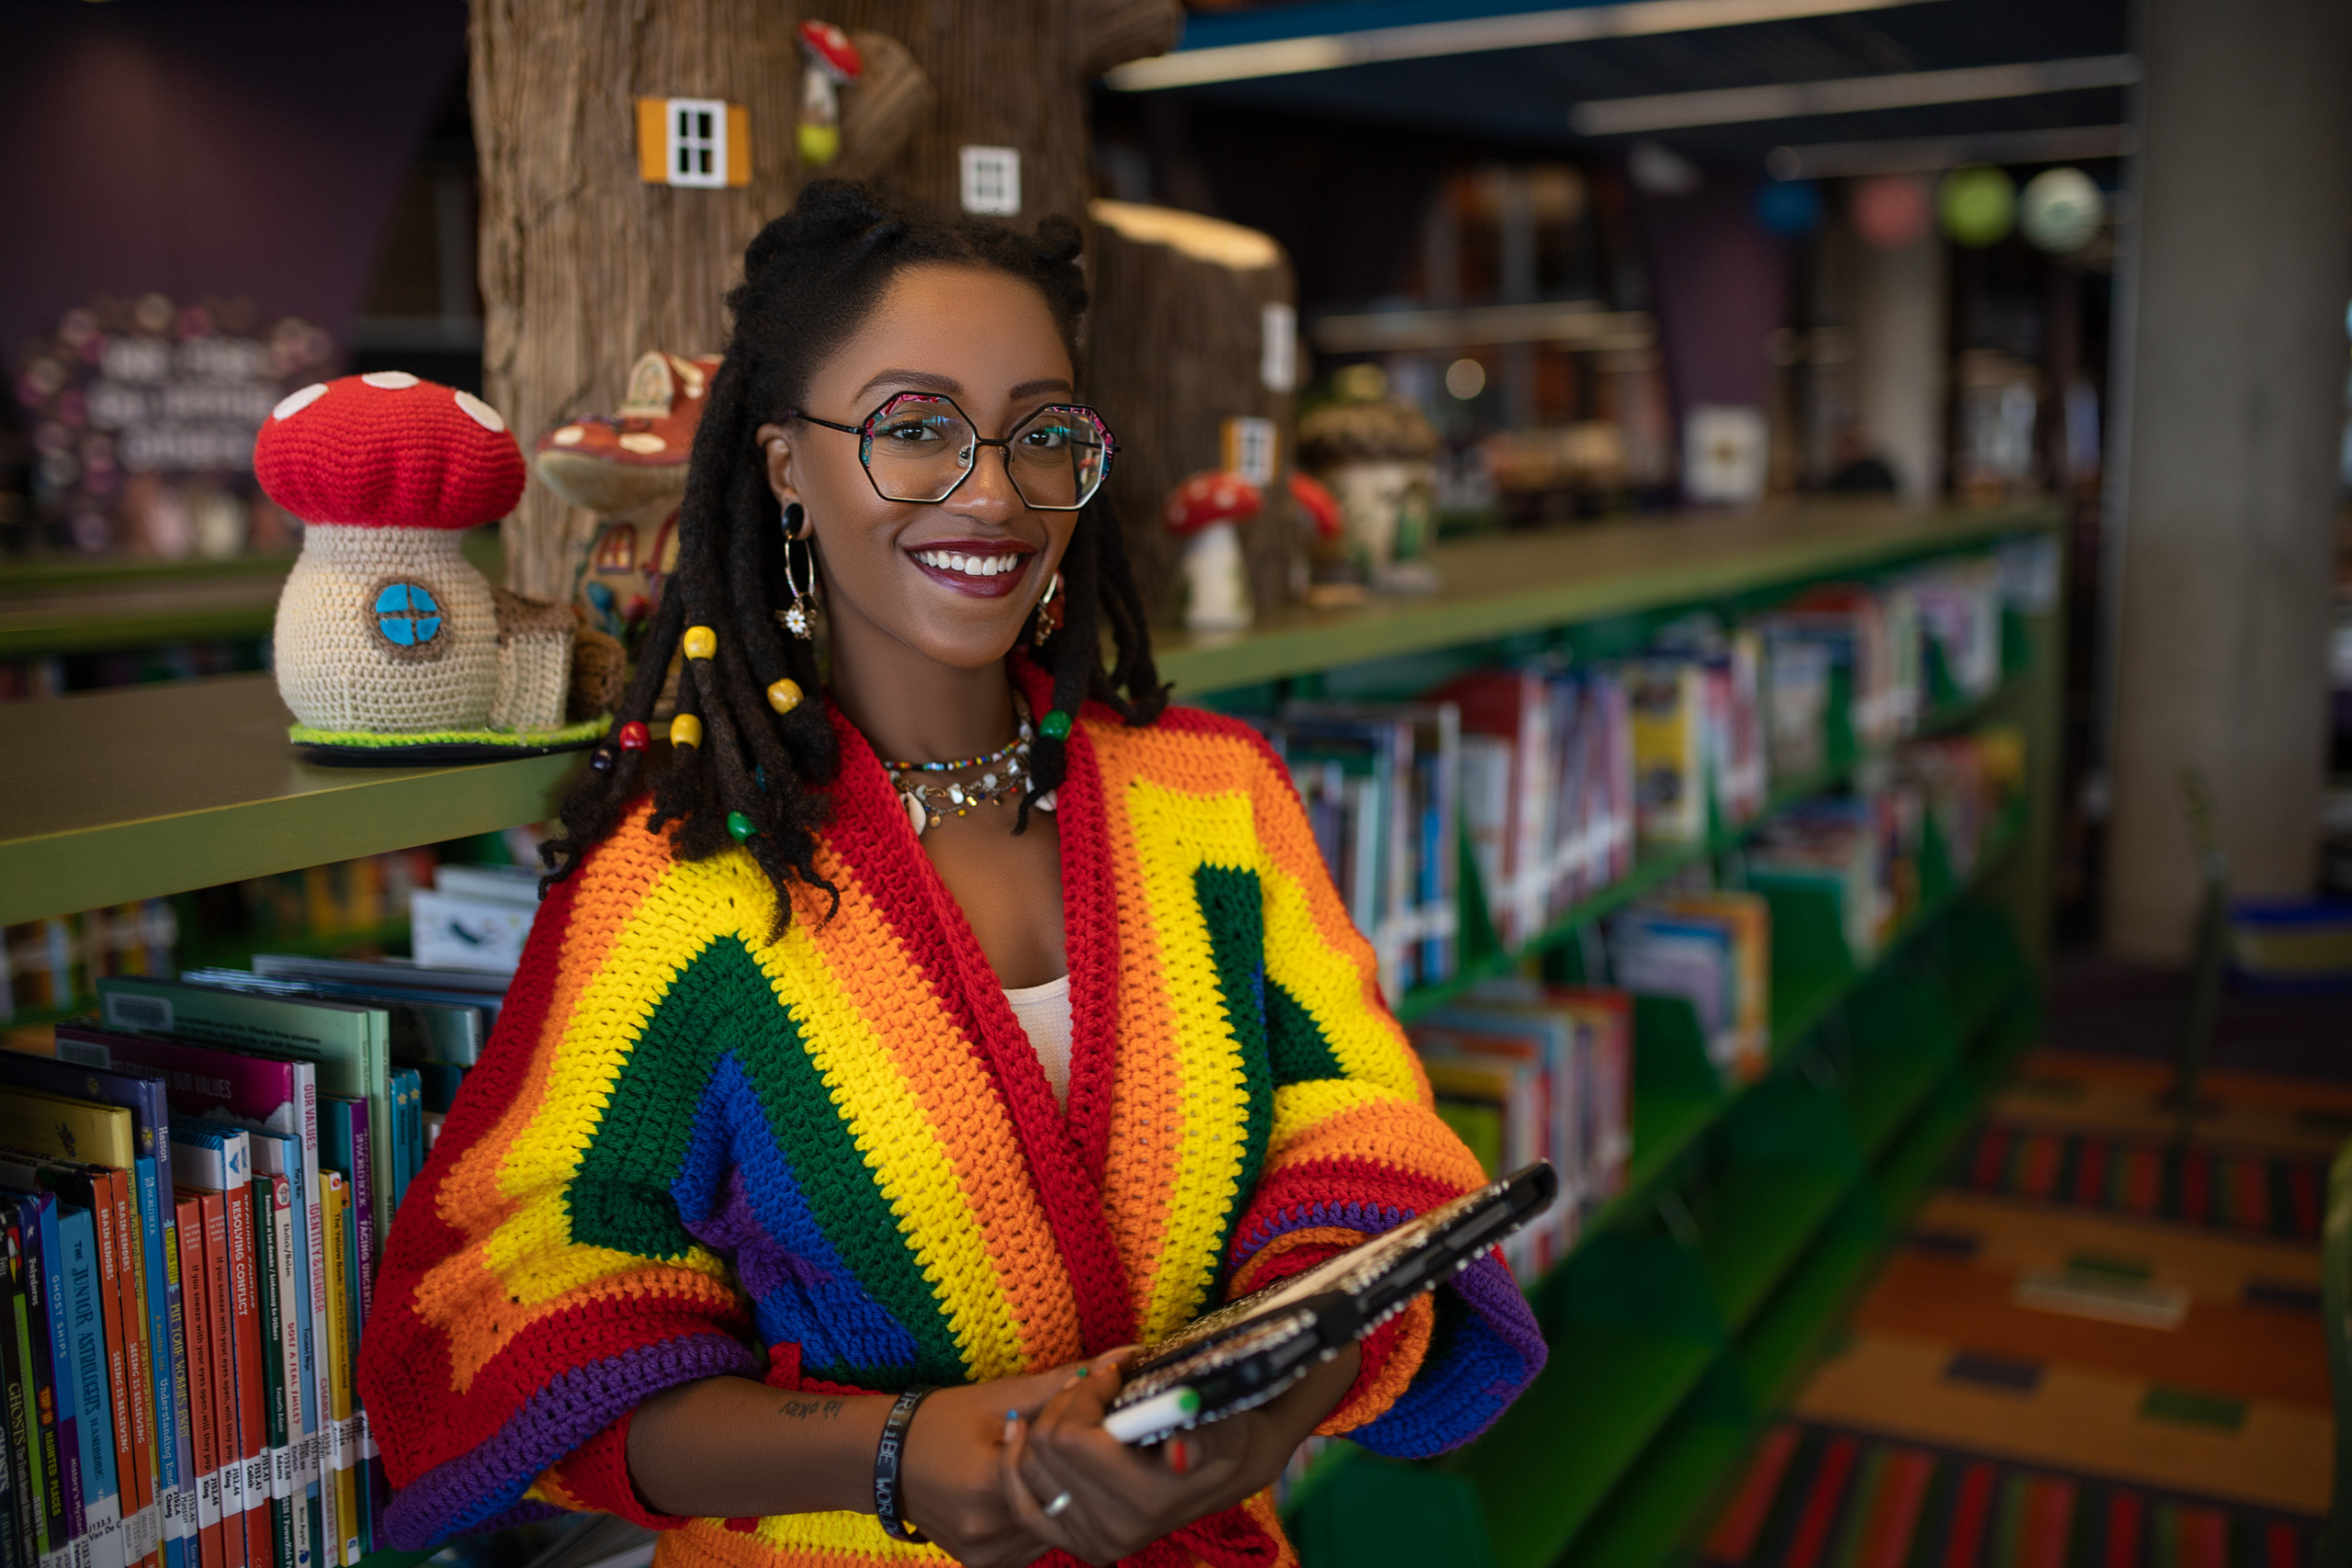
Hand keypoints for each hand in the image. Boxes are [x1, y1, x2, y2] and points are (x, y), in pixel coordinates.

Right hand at [896, 1360, 1114, 1567]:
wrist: (886, 1457)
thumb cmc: (941, 1420)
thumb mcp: (999, 1397)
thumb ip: (1062, 1384)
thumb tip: (1121, 1359)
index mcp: (988, 1482)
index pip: (1062, 1467)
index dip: (1081, 1443)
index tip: (1095, 1424)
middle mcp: (984, 1527)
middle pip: (1058, 1501)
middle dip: (1075, 1475)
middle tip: (1084, 1448)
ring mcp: (982, 1551)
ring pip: (1050, 1528)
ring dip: (1060, 1502)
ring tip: (1061, 1470)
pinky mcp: (981, 1564)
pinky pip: (1030, 1546)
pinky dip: (1039, 1521)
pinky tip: (1035, 1494)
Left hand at [1000, 1343, 1360, 1564]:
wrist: (1241, 1463)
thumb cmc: (1239, 1419)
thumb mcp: (1239, 1411)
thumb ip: (1212, 1424)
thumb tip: (1178, 1448)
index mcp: (1158, 1496)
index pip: (1076, 1441)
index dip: (1089, 1393)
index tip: (1120, 1366)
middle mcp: (1125, 1529)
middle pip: (1047, 1442)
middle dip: (1072, 1396)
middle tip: (1106, 1374)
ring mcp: (1099, 1539)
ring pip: (1029, 1462)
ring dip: (1049, 1420)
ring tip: (1086, 1397)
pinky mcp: (1077, 1540)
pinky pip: (1020, 1500)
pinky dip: (1016, 1461)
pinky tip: (1027, 1428)